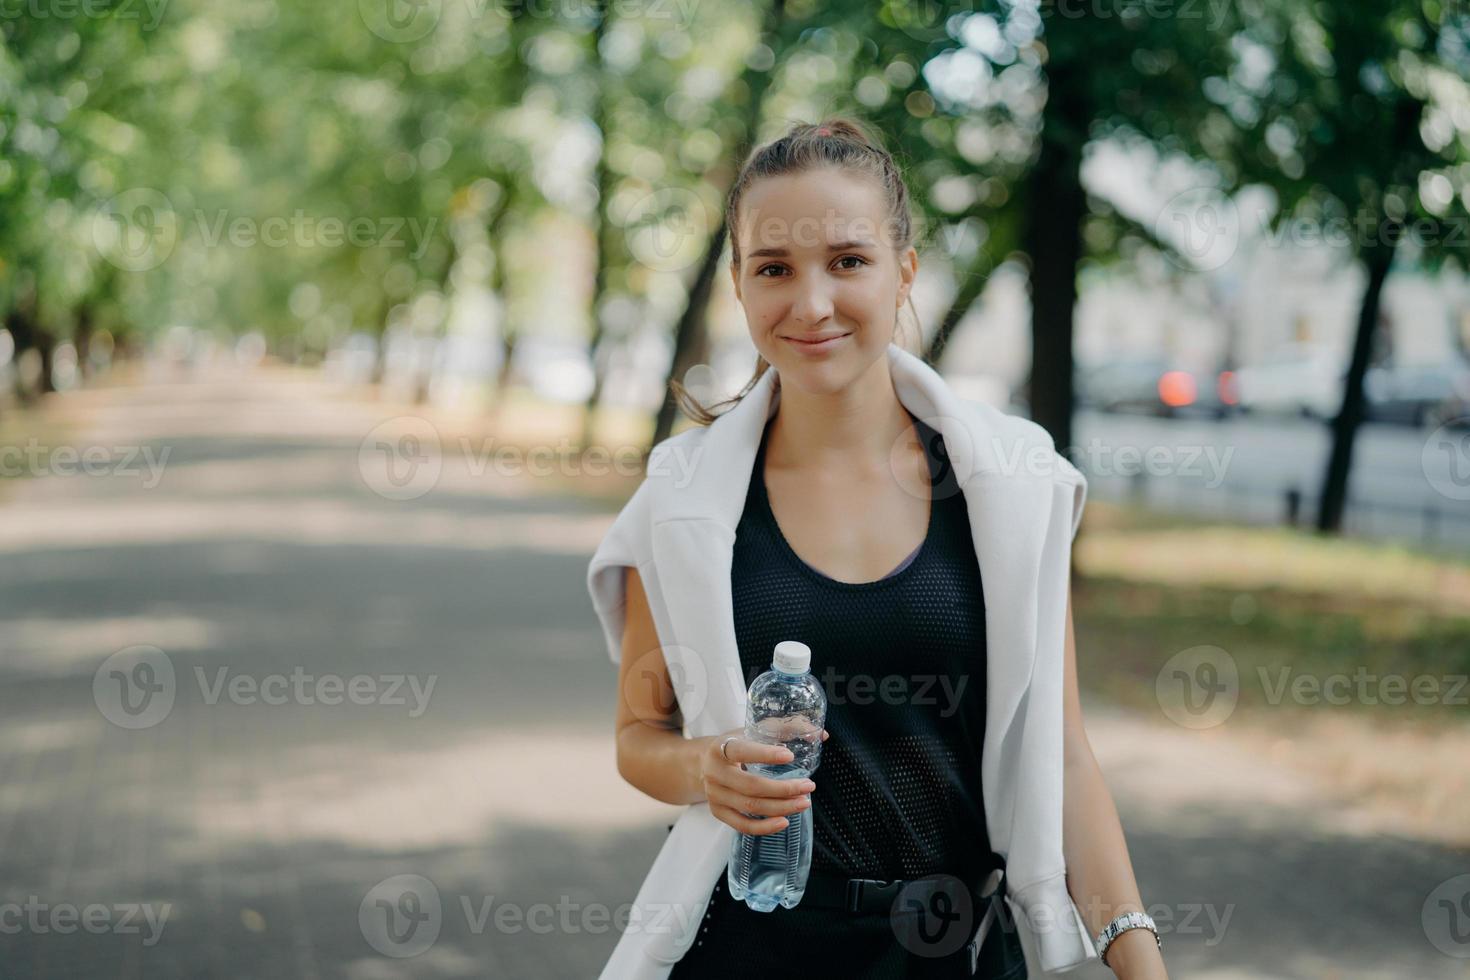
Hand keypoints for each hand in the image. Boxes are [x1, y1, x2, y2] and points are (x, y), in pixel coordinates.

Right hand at [701, 726, 828, 835]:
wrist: (703, 763)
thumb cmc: (735, 745)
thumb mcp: (752, 731)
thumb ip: (785, 728)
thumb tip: (822, 735)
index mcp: (719, 748)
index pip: (741, 751)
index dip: (765, 754)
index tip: (790, 756)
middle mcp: (714, 773)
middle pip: (751, 786)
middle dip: (784, 789)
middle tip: (808, 786)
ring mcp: (714, 795)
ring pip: (750, 807)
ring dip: (781, 807)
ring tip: (804, 802)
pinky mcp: (718, 812)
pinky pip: (742, 825)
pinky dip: (765, 827)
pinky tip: (784, 821)